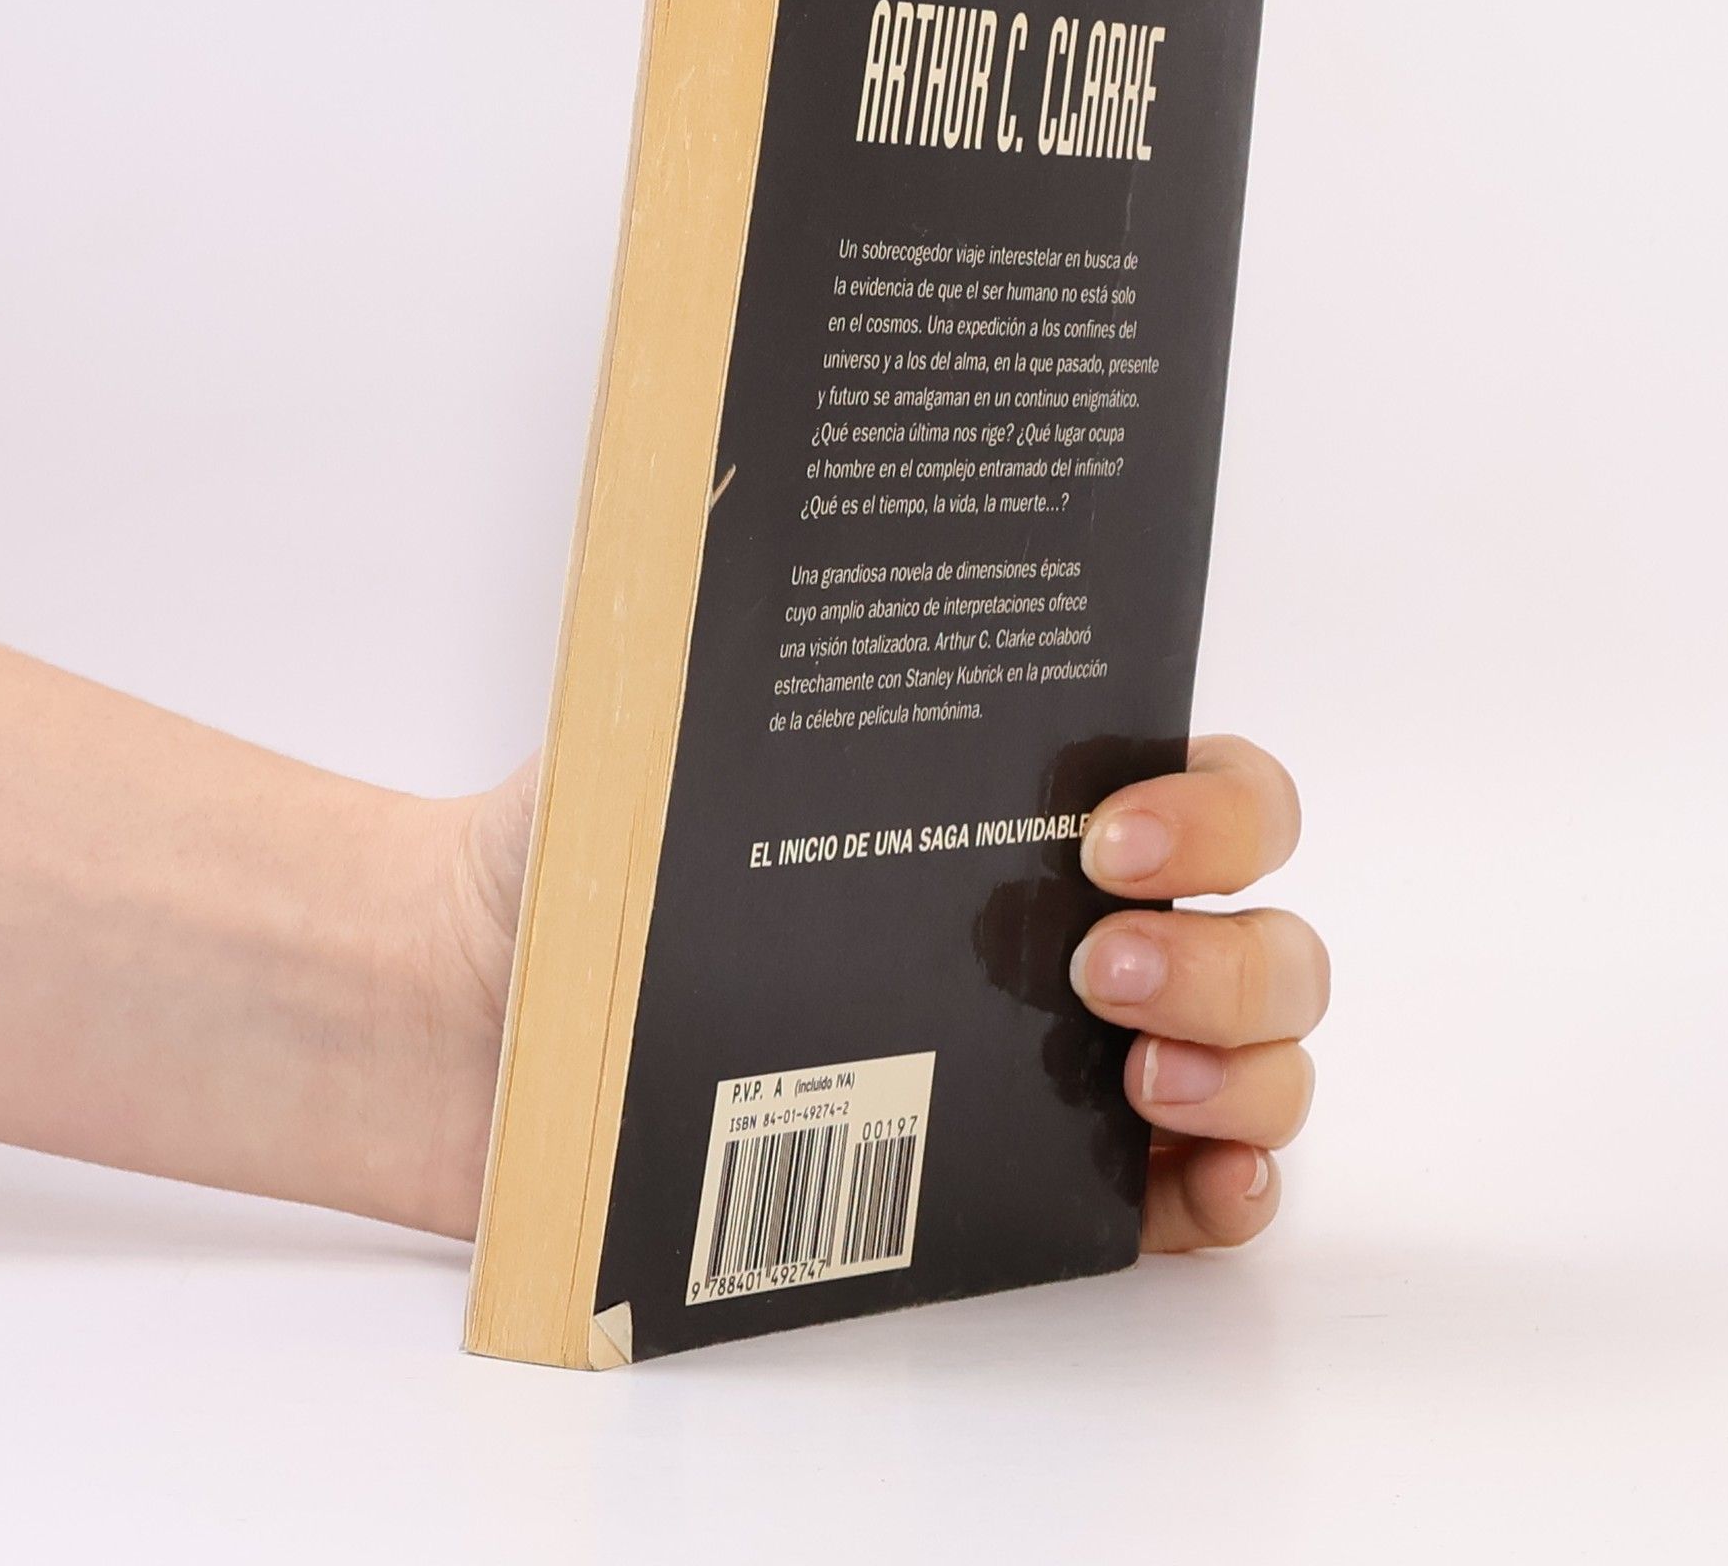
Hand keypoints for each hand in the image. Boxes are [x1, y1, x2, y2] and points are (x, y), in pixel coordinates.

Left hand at [444, 734, 1324, 1251]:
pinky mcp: (1032, 1184)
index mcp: (1016, 807)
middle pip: (1261, 930)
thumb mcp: (657, 741)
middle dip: (1223, 950)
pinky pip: (1195, 1190)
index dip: (1210, 810)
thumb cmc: (575, 862)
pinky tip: (1197, 1180)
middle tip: (1094, 965)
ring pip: (1259, 1053)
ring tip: (1135, 1077)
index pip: (1205, 787)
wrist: (467, 1016)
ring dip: (1245, 1061)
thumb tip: (753, 537)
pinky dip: (1232, 1185)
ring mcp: (1066, 1059)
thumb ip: (723, 660)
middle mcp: (1069, 923)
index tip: (1105, 836)